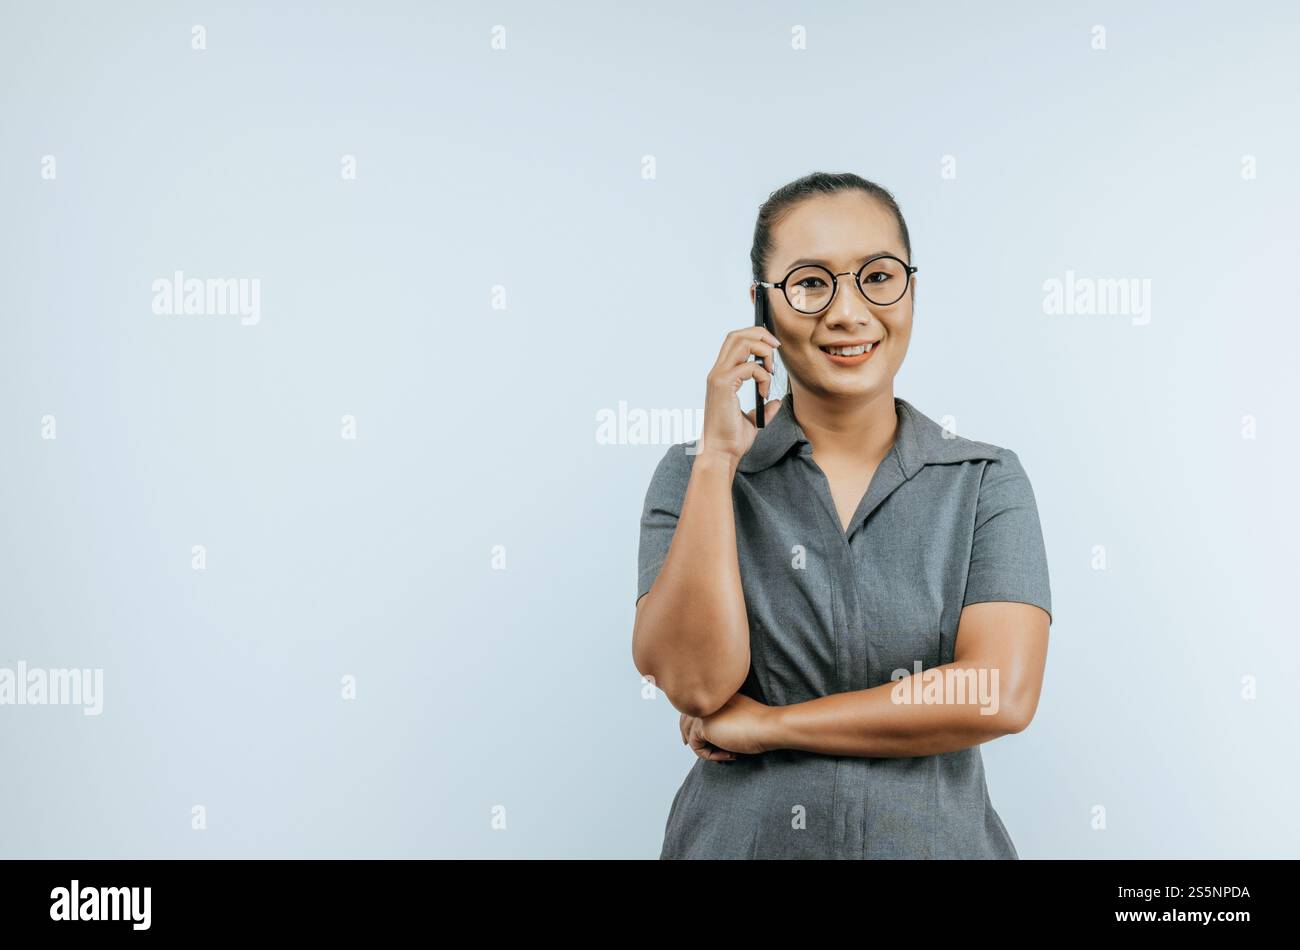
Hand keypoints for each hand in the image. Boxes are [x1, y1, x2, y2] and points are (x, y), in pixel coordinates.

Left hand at [678, 692, 775, 758]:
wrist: (768, 726)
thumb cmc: (761, 725)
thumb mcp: (737, 717)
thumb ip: (722, 719)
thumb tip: (708, 734)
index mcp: (717, 695)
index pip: (696, 708)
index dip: (692, 724)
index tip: (700, 740)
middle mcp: (708, 700)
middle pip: (685, 718)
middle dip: (687, 735)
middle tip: (693, 747)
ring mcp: (704, 711)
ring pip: (690, 733)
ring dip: (705, 748)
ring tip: (726, 753)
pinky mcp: (703, 725)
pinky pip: (696, 746)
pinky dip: (709, 755)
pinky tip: (729, 754)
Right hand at [695, 327, 783, 464]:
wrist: (721, 453)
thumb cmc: (731, 440)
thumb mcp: (753, 420)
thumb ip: (764, 408)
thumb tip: (775, 401)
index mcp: (721, 377)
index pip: (734, 342)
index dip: (755, 338)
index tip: (772, 351)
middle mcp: (717, 373)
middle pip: (736, 335)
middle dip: (760, 334)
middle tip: (776, 348)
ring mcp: (718, 377)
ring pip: (740, 342)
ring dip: (762, 350)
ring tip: (771, 369)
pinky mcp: (723, 385)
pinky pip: (749, 367)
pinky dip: (763, 376)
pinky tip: (765, 391)